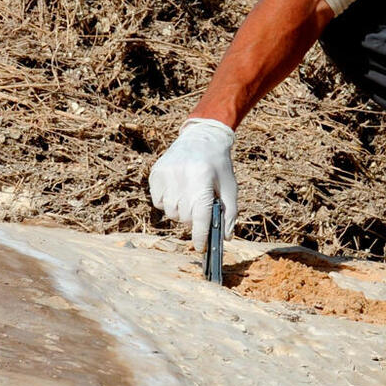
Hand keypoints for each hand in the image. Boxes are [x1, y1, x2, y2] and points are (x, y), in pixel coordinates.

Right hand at [148, 117, 236, 251]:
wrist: (202, 138)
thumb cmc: (219, 166)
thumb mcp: (230, 187)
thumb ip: (230, 213)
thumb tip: (225, 238)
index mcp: (202, 178)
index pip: (199, 216)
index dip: (200, 235)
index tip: (201, 247)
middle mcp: (181, 175)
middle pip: (184, 217)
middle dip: (193, 219)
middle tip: (200, 208)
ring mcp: (165, 173)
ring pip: (170, 212)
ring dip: (180, 211)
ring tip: (189, 197)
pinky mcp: (155, 173)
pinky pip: (158, 202)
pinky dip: (167, 202)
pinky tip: (177, 190)